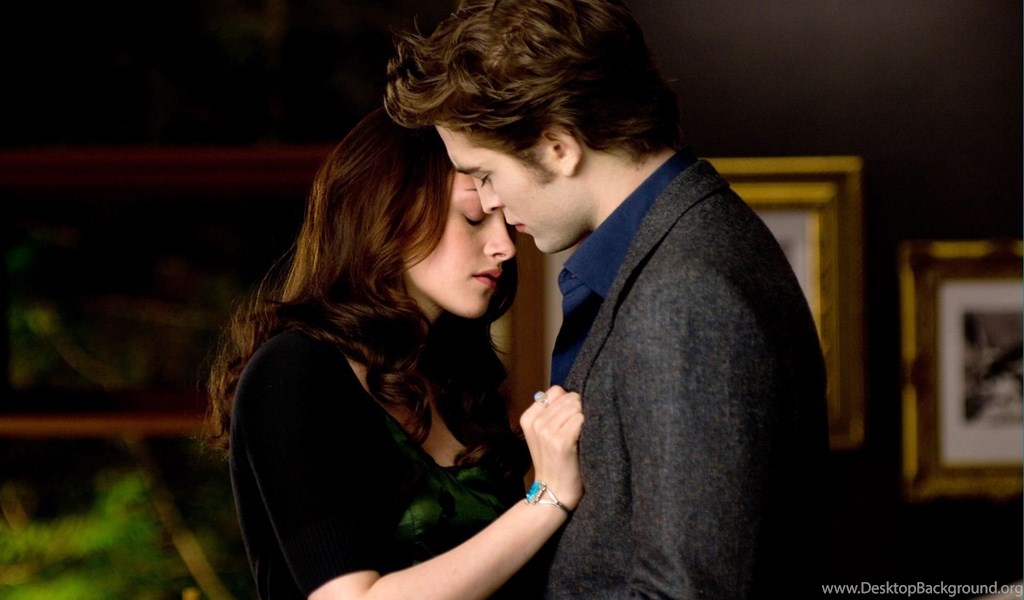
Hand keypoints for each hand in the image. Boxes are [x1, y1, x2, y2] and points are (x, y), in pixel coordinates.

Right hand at [519, 385, 583, 509]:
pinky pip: (582, 419)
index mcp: (528, 418)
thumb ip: (551, 412)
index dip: (568, 402)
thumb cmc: (554, 462)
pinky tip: (583, 441)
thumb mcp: (543, 434)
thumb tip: (573, 394)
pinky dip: (587, 428)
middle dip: (579, 410)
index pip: (556, 391)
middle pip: (569, 397)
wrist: (554, 492)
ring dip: (584, 419)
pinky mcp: (562, 441)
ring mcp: (547, 431)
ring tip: (580, 436)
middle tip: (577, 431)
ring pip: (577, 406)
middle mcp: (536, 422)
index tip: (568, 420)